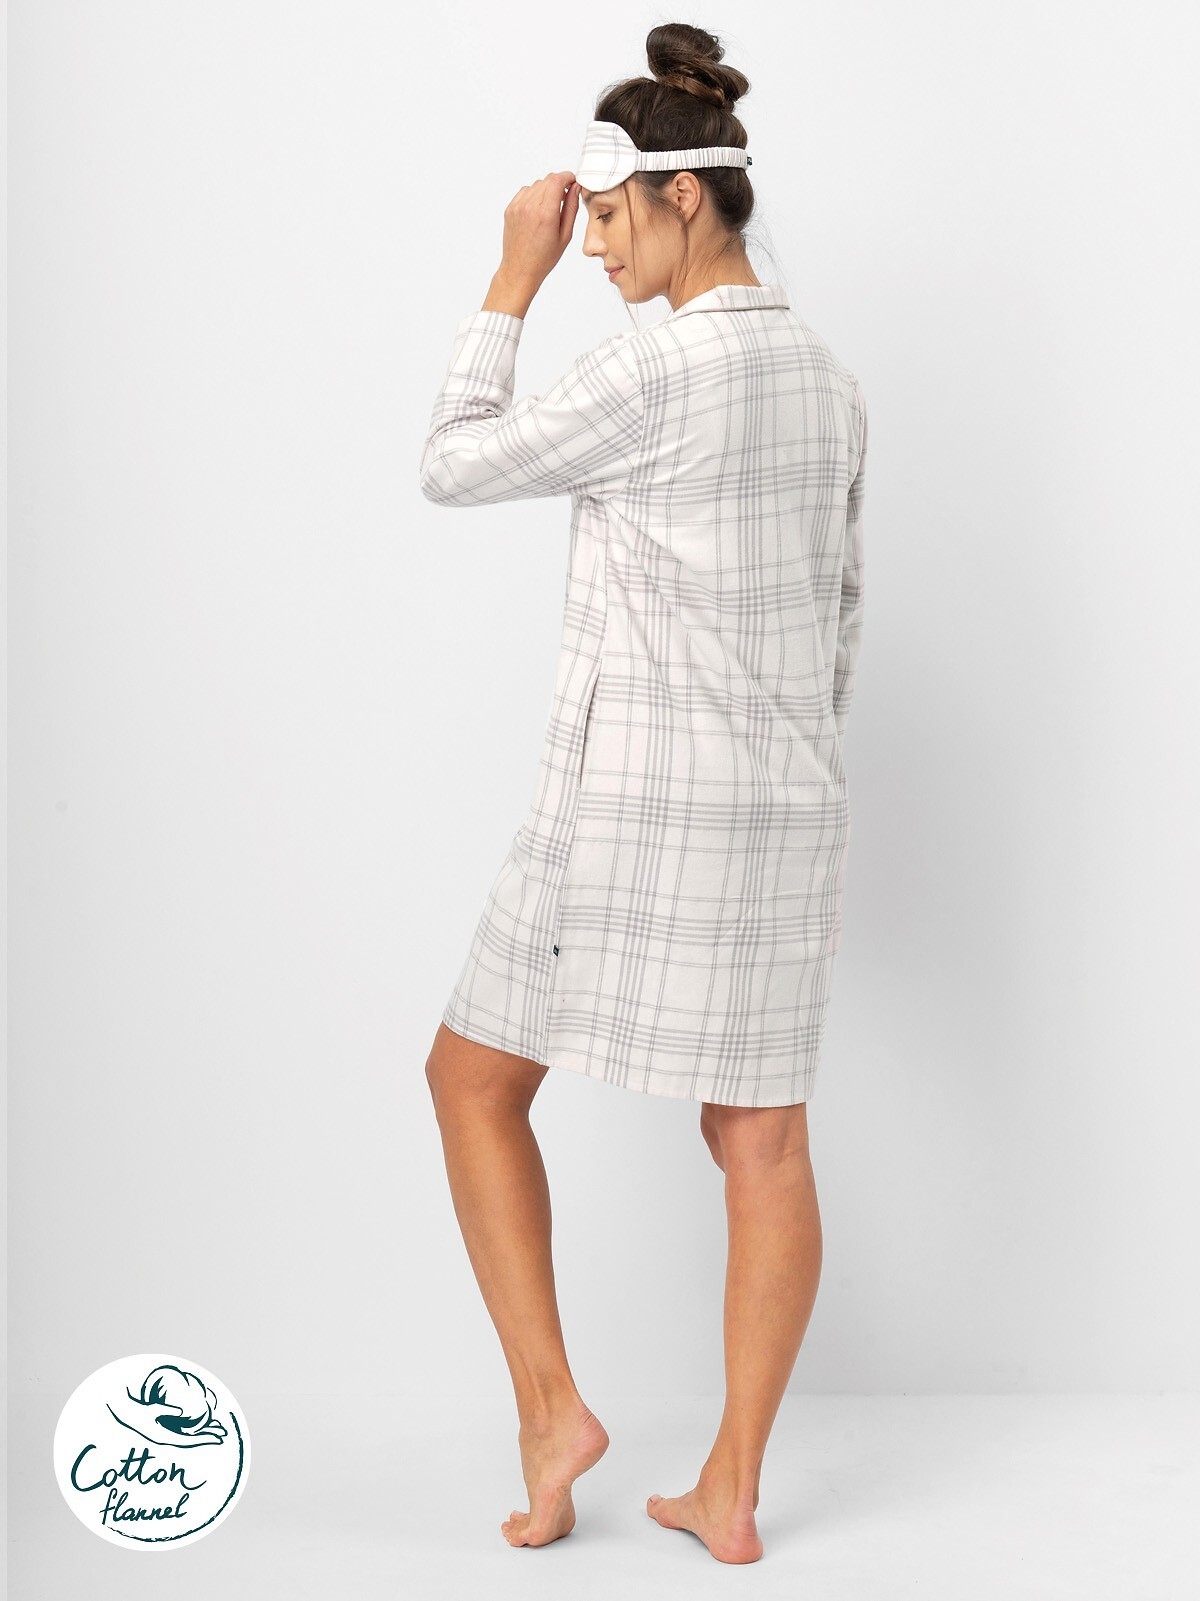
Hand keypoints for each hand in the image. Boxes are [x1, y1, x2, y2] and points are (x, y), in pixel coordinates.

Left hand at [484, 172, 580, 314]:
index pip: (557, 180)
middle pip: (547, 180)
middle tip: (564, 197)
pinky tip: (538, 210)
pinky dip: (534, 195)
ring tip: (551, 207)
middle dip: (558, 184)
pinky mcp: (510, 209)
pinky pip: (525, 192)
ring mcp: (517, 207)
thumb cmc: (544, 258)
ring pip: (536, 185)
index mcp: (545, 214)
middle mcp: (529, 207)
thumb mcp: (565, 235)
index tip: (572, 182)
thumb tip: (575, 188)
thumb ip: (571, 208)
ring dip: (546, 190)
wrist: (519, 270)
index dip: (567, 177)